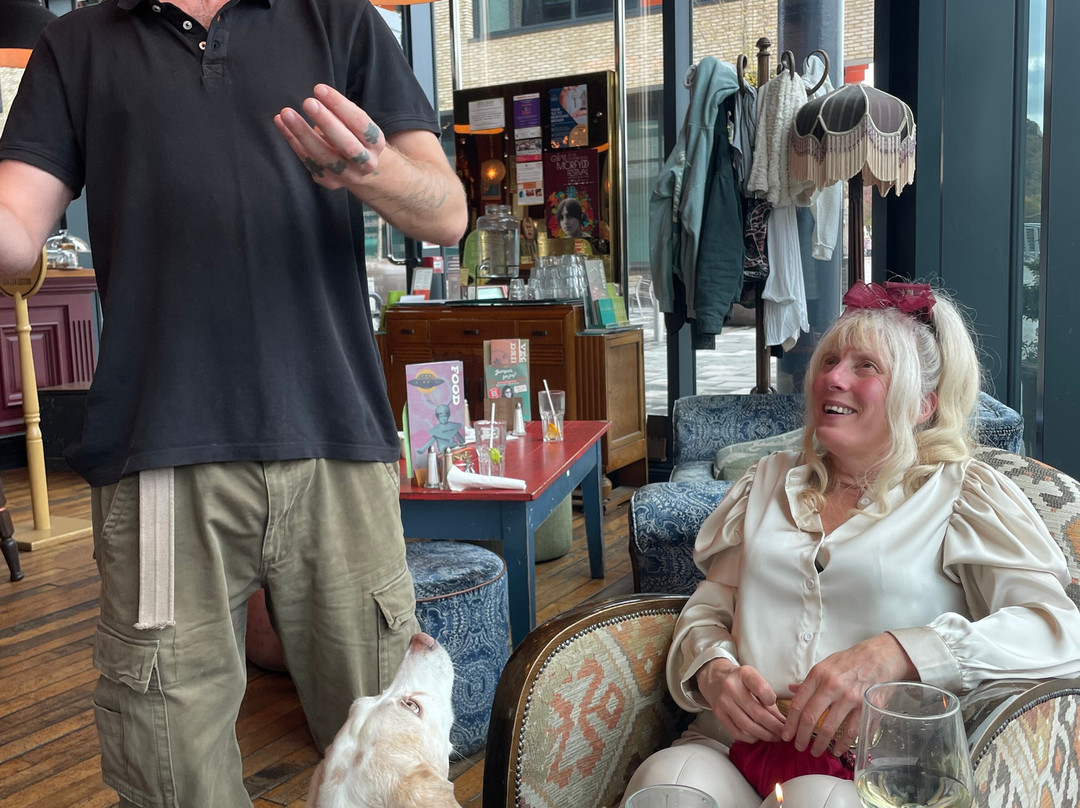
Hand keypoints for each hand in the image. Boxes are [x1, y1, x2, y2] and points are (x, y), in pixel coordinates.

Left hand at [275, 85, 386, 191]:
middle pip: (346, 145)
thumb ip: (341, 114)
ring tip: (286, 113)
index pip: (360, 123)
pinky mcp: (329, 181)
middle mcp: (365, 163)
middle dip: (326, 122)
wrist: (362, 170)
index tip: (320, 89)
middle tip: (308, 102)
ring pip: (323, 156)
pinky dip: (292, 141)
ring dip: (303, 134)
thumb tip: (319, 97)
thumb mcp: (356, 125)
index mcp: (375, 143)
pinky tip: (280, 122)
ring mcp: (347, 175)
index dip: (340, 106)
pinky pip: (308, 161)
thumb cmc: (355, 137)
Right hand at [695, 658, 785, 742]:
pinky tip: (759, 736)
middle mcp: (731, 687)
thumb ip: (767, 697)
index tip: (779, 708)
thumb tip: (781, 721)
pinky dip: (751, 738)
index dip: (773, 701)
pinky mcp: (718, 715)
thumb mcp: (754, 679)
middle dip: (774, 726)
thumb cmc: (739, 679)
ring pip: (747, 726)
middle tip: (784, 733)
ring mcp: (723, 702)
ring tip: (775, 737)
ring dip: (764, 735)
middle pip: (757, 713)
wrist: (714, 678)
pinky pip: (737, 732)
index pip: (762, 688)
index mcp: (744, 674)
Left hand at [781, 633, 916, 756]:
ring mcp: (851, 698)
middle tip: (799, 747)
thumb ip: (809, 680)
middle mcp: (832, 686)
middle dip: (802, 737)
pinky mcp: (867, 707)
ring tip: (816, 751)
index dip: (790, 723)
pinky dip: (843, 745)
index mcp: (818, 675)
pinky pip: (852, 732)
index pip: (798, 703)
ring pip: (830, 728)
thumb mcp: (826, 665)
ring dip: (821, 744)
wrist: (880, 657)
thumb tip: (791, 689)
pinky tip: (837, 750)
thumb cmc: (851, 661)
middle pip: (810, 718)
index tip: (786, 735)